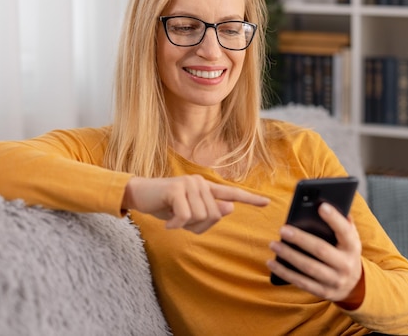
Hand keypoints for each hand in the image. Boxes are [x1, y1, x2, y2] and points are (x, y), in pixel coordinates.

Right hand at [123, 175, 269, 233]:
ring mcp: (189, 183)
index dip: (250, 199)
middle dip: (199, 226)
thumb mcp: (188, 215)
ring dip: (186, 225)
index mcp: (206, 188)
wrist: (140, 195)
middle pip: (214, 215)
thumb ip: (209, 213)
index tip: (267, 202)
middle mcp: (201, 182)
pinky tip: (168, 223)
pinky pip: (186, 216)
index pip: (231, 193)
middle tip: (182, 223)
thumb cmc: (165, 206)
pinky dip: (177, 225)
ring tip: (174, 219)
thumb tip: (229, 208)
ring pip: (201, 216)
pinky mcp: (177, 188)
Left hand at [267, 202, 363, 304]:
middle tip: (282, 229)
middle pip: (321, 250)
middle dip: (300, 239)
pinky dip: (284, 272)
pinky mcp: (323, 292)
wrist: (354, 285)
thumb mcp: (349, 238)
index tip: (320, 206)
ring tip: (273, 244)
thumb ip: (342, 222)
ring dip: (288, 255)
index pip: (345, 231)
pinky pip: (301, 282)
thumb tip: (326, 203)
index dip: (334, 219)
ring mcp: (335, 281)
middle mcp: (346, 265)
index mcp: (353, 247)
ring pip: (308, 267)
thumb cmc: (344, 252)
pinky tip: (272, 262)